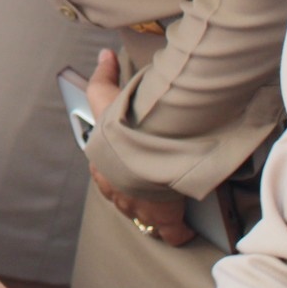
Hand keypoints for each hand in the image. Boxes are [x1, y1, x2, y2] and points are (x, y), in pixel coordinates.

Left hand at [87, 49, 193, 246]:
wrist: (141, 156)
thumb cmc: (123, 129)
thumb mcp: (106, 99)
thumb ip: (103, 77)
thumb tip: (103, 55)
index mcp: (102, 164)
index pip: (105, 169)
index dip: (118, 166)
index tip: (131, 164)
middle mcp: (116, 189)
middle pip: (123, 194)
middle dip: (134, 192)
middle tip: (153, 186)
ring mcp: (138, 208)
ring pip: (143, 213)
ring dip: (153, 210)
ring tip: (168, 204)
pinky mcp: (161, 219)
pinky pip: (170, 231)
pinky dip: (177, 231)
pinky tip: (185, 230)